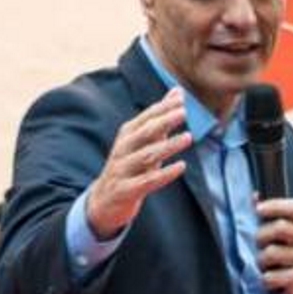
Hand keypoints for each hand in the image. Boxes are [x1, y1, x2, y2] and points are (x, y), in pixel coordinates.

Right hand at [85, 88, 191, 238]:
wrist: (103, 201)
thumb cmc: (130, 165)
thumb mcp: (144, 141)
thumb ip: (160, 118)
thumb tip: (178, 92)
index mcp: (127, 135)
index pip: (146, 118)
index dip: (162, 108)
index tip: (181, 99)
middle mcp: (123, 149)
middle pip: (144, 133)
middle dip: (164, 121)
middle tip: (184, 112)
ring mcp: (123, 170)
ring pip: (146, 156)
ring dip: (167, 146)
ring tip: (188, 137)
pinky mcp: (126, 190)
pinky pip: (147, 181)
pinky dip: (164, 173)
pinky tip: (181, 167)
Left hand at [257, 196, 292, 293]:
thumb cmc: (292, 262)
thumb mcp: (288, 239)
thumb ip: (272, 218)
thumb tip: (254, 196)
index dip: (275, 205)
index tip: (258, 209)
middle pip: (280, 227)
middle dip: (261, 237)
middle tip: (259, 246)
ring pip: (272, 253)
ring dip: (261, 262)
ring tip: (266, 267)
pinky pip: (272, 275)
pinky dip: (266, 280)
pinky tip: (271, 281)